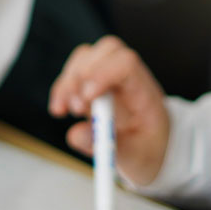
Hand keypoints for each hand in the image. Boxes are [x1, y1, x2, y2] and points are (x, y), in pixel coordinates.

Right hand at [48, 35, 169, 184]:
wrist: (151, 147)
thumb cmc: (148, 148)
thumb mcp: (136, 158)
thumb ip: (109, 146)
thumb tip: (75, 134)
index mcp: (145, 91)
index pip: (126, 64)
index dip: (102, 73)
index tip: (86, 98)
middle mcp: (128, 76)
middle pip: (106, 51)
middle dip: (82, 75)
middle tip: (74, 108)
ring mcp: (110, 76)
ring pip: (86, 56)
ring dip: (68, 80)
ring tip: (63, 110)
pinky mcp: (94, 82)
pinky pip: (74, 70)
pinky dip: (62, 87)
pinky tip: (59, 109)